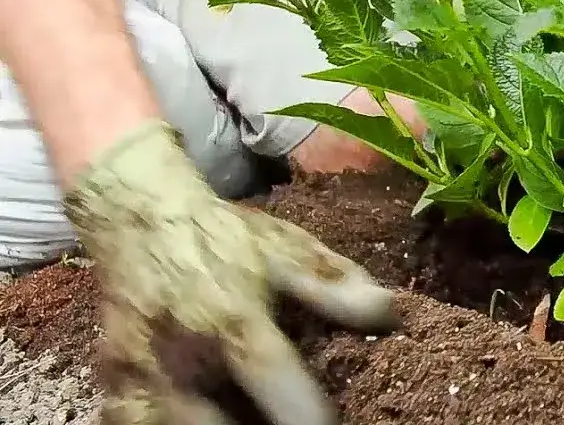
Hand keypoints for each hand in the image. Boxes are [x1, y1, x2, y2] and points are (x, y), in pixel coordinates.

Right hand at [64, 121, 397, 424]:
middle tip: (290, 422)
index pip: (270, 376)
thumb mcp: (287, 249)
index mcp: (230, 316)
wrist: (140, 220)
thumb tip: (388, 312)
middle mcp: (180, 353)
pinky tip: (213, 417)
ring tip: (256, 420)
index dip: (306, 415)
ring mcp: (139, 376)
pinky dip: (178, 424)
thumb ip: (336, 285)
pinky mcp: (114, 388)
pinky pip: (141, 424)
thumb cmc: (224, 239)